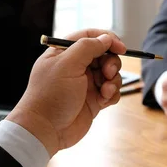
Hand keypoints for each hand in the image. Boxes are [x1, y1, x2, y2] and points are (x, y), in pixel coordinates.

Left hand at [6, 29, 125, 156]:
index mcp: (65, 53)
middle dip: (111, 63)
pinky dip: (112, 94)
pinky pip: (112, 92)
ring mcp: (86, 84)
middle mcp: (76, 67)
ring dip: (113, 81)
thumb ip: (87, 47)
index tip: (121, 48)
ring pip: (111, 74)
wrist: (46, 130)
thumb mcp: (67, 64)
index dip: (107, 39)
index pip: (90, 37)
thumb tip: (106, 38)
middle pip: (104, 55)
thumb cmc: (50, 95)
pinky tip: (104, 100)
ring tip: (105, 91)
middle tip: (108, 73)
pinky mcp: (94, 100)